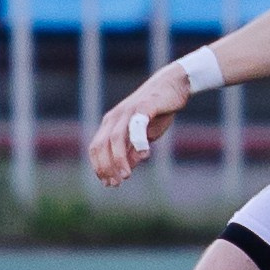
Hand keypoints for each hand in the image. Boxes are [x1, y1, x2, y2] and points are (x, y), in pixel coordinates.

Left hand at [89, 64, 190, 187]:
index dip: (99, 167)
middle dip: (106, 167)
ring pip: (115, 138)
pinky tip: (144, 155)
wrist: (173, 85)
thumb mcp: (143, 136)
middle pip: (101, 145)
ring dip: (119, 159)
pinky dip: (138, 141)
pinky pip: (137, 125)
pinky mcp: (144, 106)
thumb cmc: (157, 111)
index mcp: (111, 124)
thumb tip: (126, 169)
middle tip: (115, 183)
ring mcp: (128, 111)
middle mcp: (115, 117)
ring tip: (126, 175)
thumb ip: (132, 150)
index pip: (96, 148)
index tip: (108, 184)